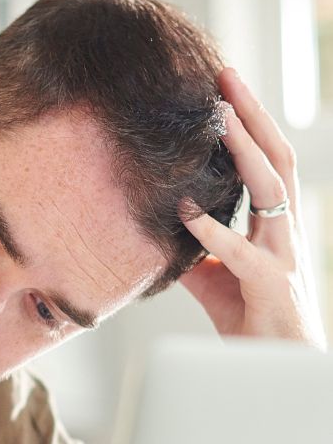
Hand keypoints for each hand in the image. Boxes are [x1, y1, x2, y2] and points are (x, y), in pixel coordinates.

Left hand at [179, 68, 325, 347]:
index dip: (248, 123)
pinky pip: (240, 253)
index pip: (266, 160)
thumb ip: (196, 251)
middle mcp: (285, 229)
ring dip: (245, 150)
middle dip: (253, 115)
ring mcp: (283, 254)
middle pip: (276, 158)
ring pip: (271, 189)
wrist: (279, 369)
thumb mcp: (216, 279)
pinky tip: (187, 211)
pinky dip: (213, 231)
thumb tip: (159, 228)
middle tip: (225, 74)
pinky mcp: (270, 286)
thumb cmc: (252, 320)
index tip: (223, 86)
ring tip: (220, 116)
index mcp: (275, 223)